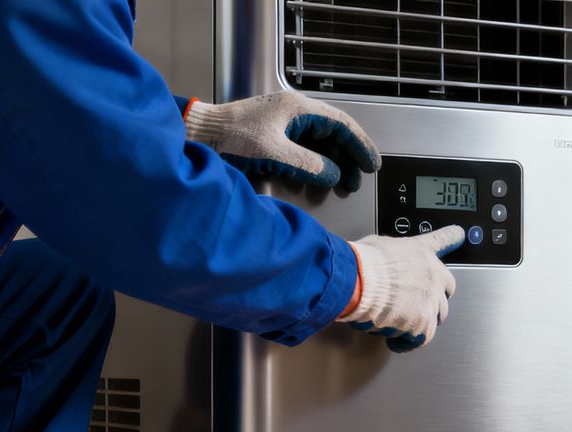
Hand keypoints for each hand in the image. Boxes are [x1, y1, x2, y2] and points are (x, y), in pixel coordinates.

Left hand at [184, 91, 380, 190]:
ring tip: (344, 182)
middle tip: (360, 177)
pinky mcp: (274, 134)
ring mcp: (284, 122)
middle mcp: (294, 111)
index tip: (371, 164)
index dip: (360, 145)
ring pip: (321, 141)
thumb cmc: (230, 139)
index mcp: (297, 108)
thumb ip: (310, 165)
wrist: (199, 137)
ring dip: (335, 162)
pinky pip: (306, 147)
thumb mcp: (275, 154)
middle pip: (334, 133)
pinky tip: (321, 176)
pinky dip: (318, 162)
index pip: (341, 125)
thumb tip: (334, 175)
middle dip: (350, 157)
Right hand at [338, 227, 463, 352]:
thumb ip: (390, 255)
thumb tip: (381, 261)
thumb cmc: (362, 262)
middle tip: (416, 304)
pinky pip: (421, 339)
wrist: (359, 281)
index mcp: (419, 252)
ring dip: (420, 322)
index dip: (452, 237)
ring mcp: (430, 300)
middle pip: (446, 289)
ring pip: (436, 317)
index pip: (442, 239)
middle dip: (434, 298)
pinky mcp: (423, 322)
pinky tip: (396, 342)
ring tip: (400, 324)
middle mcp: (431, 275)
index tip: (460, 234)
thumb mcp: (378, 245)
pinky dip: (407, 343)